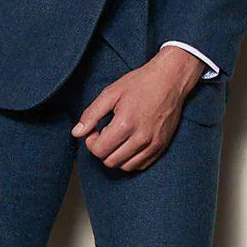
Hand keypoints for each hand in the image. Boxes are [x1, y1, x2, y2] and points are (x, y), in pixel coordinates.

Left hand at [71, 47, 203, 171]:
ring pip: (125, 167)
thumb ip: (91, 114)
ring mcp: (153, 144)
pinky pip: (141, 165)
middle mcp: (141, 138)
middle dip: (102, 150)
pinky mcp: (162, 146)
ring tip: (118, 138)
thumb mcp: (111, 93)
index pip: (99, 151)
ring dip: (116, 156)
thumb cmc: (140, 83)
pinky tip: (129, 143)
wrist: (170, 79)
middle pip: (110, 161)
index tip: (95, 130)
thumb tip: (76, 133)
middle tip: (105, 134)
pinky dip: (131, 159)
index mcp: (125, 124)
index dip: (91, 142)